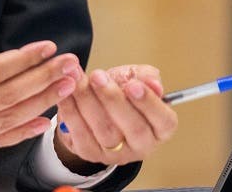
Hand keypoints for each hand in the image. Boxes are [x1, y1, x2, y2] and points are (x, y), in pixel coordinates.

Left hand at [53, 64, 177, 169]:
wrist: (96, 103)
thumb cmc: (121, 91)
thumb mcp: (137, 78)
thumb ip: (146, 77)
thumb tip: (153, 84)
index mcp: (160, 128)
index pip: (164, 121)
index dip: (149, 103)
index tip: (133, 85)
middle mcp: (142, 145)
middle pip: (133, 128)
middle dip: (113, 99)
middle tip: (98, 77)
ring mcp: (116, 153)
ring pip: (105, 131)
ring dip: (89, 102)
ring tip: (79, 79)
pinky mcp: (91, 154)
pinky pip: (81, 136)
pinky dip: (72, 112)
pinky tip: (67, 94)